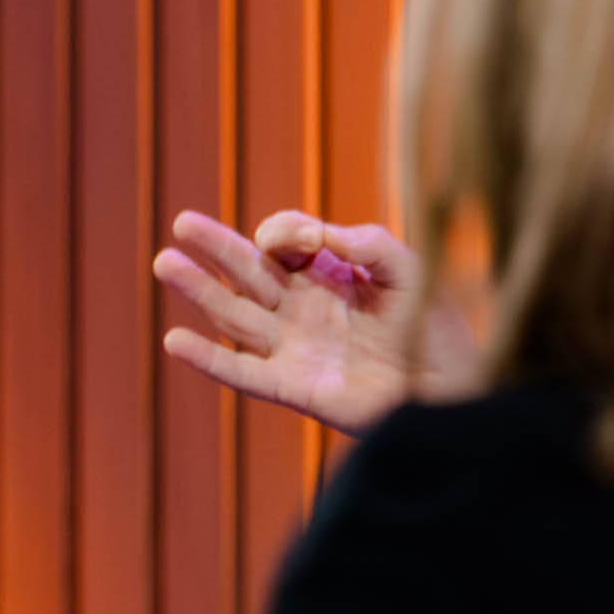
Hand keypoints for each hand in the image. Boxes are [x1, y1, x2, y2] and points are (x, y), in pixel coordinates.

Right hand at [156, 207, 416, 427]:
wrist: (449, 390)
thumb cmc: (434, 329)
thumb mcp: (411, 270)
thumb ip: (370, 243)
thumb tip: (321, 234)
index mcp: (326, 275)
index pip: (283, 244)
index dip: (285, 231)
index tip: (310, 239)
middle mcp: (302, 309)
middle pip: (246, 272)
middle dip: (214, 246)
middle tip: (181, 223)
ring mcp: (294, 348)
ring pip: (235, 315)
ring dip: (200, 290)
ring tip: (164, 262)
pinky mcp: (294, 387)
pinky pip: (242, 373)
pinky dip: (208, 360)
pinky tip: (174, 341)